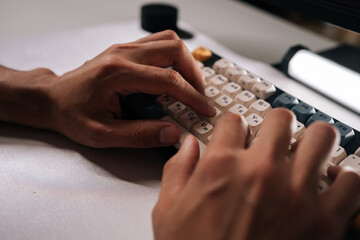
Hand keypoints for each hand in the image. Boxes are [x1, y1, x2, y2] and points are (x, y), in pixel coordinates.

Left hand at [0, 30, 214, 147]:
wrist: (52, 98)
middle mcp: (123, 54)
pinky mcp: (125, 49)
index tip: (204, 110)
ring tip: (190, 84)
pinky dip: (173, 56)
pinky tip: (173, 74)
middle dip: (194, 73)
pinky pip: (157, 43)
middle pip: (173, 49)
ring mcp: (124, 48)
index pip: (168, 80)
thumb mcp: (102, 135)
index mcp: (118, 74)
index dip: (192, 96)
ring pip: (167, 40)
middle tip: (199, 95)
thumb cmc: (72, 115)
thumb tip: (172, 133)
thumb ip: (138, 135)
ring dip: (185, 61)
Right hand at [152, 108, 359, 239]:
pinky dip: (343, 180)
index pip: (233, 121)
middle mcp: (260, 172)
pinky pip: (351, 181)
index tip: (237, 137)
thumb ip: (176, 171)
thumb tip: (186, 146)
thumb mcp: (168, 213)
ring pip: (322, 136)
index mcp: (220, 166)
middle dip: (276, 126)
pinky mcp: (325, 220)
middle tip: (275, 140)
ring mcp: (296, 193)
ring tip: (306, 154)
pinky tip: (328, 187)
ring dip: (314, 142)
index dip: (234, 127)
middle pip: (280, 119)